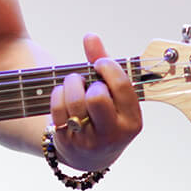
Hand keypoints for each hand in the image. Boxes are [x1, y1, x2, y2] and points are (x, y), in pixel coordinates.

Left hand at [47, 33, 144, 171]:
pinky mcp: (66, 140)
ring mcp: (88, 140)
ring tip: (74, 85)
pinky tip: (63, 96)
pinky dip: (58, 95)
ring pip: (75, 101)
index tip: (100, 63)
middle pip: (97, 96)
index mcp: (131, 121)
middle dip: (89, 81)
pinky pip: (58, 108)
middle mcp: (113, 134)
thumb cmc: (103, 114)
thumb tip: (90, 36)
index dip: (109, 68)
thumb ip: (102, 62)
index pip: (122, 87)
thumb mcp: (112, 92)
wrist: (88, 155)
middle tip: (87, 81)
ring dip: (71, 85)